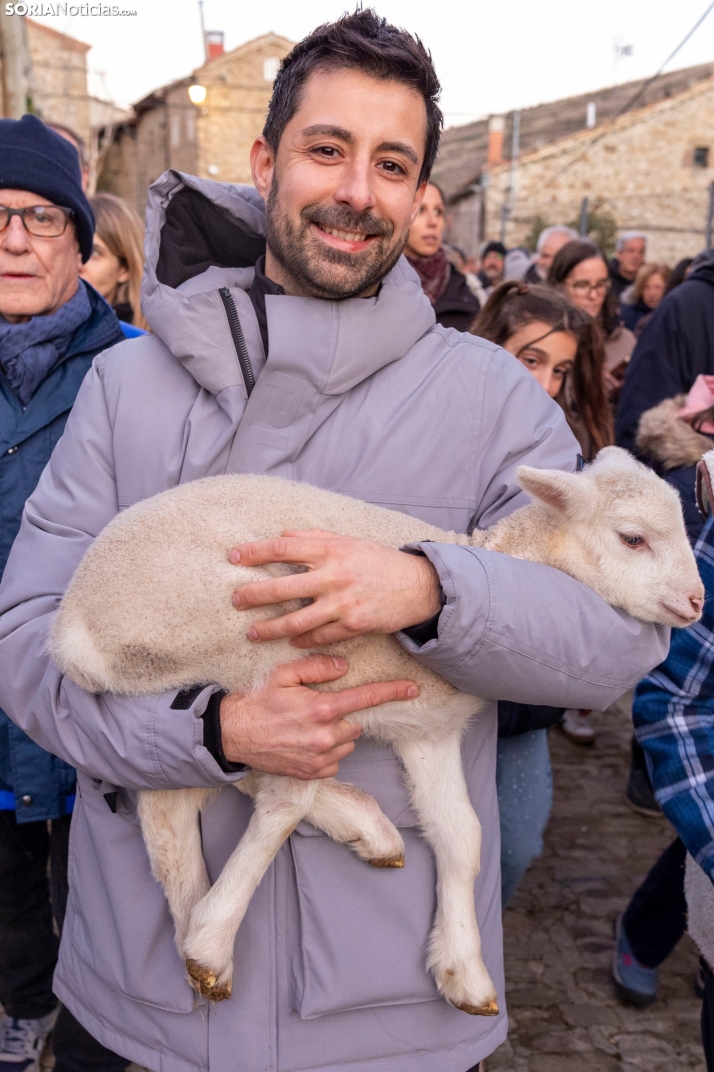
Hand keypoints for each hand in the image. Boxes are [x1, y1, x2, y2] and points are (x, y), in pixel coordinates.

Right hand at [219, 653, 418, 778]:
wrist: (233, 735)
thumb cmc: (258, 702)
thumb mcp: (284, 674)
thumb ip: (317, 667)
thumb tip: (343, 667)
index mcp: (321, 708)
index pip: (365, 698)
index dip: (391, 692)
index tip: (412, 690)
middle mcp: (325, 736)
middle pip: (355, 722)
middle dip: (342, 715)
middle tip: (317, 709)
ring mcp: (320, 758)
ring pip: (347, 741)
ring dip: (337, 733)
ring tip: (308, 727)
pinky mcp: (313, 773)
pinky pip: (335, 759)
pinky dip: (328, 751)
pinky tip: (306, 742)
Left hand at [230, 529, 441, 646]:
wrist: (417, 585)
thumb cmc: (378, 561)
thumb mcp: (348, 541)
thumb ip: (315, 536)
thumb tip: (283, 533)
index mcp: (331, 549)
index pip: (284, 548)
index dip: (255, 552)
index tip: (234, 557)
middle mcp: (334, 575)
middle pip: (282, 587)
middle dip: (253, 595)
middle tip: (235, 600)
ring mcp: (343, 602)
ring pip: (296, 620)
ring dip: (270, 628)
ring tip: (253, 632)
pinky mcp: (354, 625)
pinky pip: (319, 636)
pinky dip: (302, 640)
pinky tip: (290, 641)